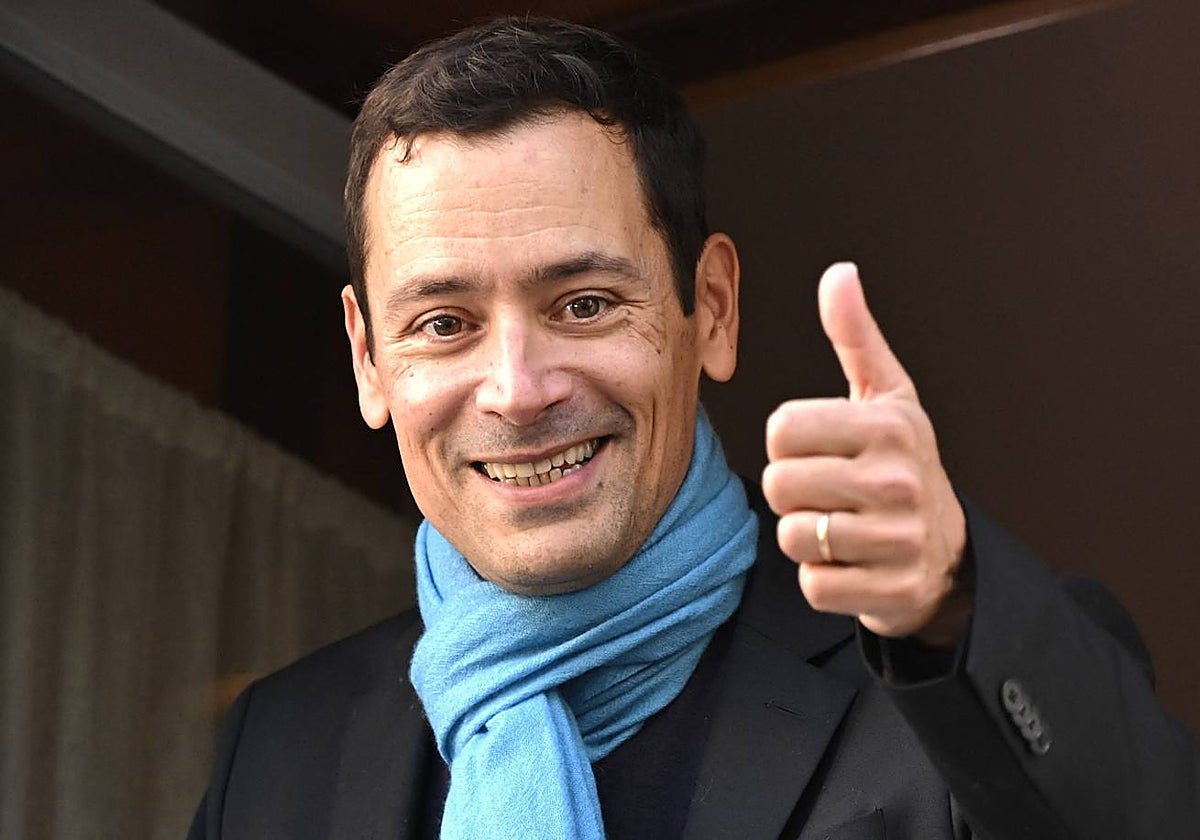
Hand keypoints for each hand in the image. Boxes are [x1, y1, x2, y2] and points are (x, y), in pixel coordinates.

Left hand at [762, 263, 968, 643]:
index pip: (781, 429)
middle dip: (793, 493)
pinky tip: (853, 563)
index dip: (789, 444)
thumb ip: (855, 337)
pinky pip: (813, 585)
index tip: (822, 450)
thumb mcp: (888, 396)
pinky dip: (823, 578)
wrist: (948, 552)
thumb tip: (838, 273)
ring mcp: (898, 540)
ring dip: (806, 537)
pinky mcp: (891, 590)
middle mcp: (897, 480)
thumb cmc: (903, 464)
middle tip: (829, 493)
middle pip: (779, 485)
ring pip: (792, 537)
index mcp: (889, 425)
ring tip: (842, 526)